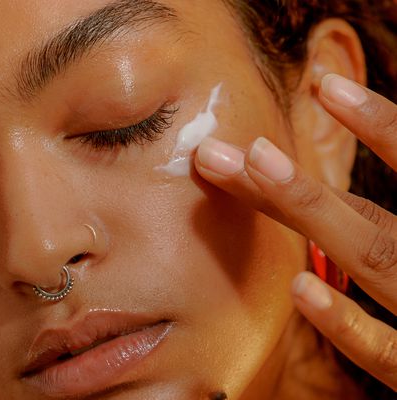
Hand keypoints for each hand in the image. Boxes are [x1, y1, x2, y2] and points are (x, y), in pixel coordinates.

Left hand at [195, 73, 396, 389]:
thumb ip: (389, 222)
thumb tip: (348, 197)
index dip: (378, 125)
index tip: (325, 85)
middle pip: (368, 219)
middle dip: (299, 184)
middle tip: (241, 148)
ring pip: (378, 260)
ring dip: (314, 214)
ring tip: (259, 168)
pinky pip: (390, 356)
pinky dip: (348, 325)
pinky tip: (300, 288)